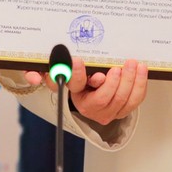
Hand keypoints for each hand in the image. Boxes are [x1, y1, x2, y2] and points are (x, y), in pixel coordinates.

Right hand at [26, 57, 148, 124]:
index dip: (76, 74)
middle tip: (116, 67)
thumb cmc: (77, 77)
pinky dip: (139, 85)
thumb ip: (47, 68)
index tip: (79, 60)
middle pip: (102, 97)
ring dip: (129, 81)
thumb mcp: (59, 72)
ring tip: (132, 64)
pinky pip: (134, 100)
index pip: (73, 85)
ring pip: (121, 99)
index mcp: (73, 92)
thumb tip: (31, 75)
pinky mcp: (121, 110)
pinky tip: (141, 70)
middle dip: (112, 82)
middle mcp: (89, 105)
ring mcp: (107, 110)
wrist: (90, 93)